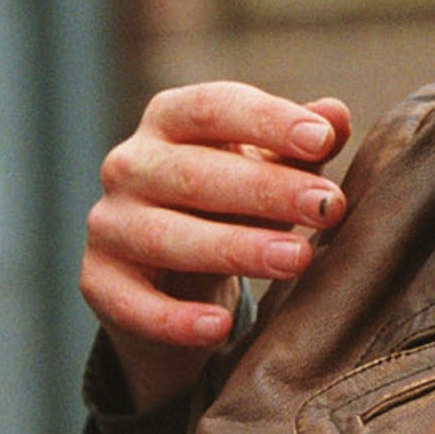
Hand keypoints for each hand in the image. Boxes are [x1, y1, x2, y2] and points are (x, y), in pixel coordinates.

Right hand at [80, 83, 352, 412]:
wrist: (178, 271)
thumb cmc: (238, 199)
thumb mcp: (273, 165)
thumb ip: (303, 144)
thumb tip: (337, 116)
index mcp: (172, 118)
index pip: (215, 106)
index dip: (268, 121)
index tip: (323, 140)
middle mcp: (130, 163)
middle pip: (194, 172)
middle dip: (266, 190)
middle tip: (327, 207)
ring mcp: (108, 222)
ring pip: (163, 234)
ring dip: (233, 248)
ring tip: (296, 259)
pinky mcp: (98, 280)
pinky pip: (131, 302)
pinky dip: (174, 319)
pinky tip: (220, 327)